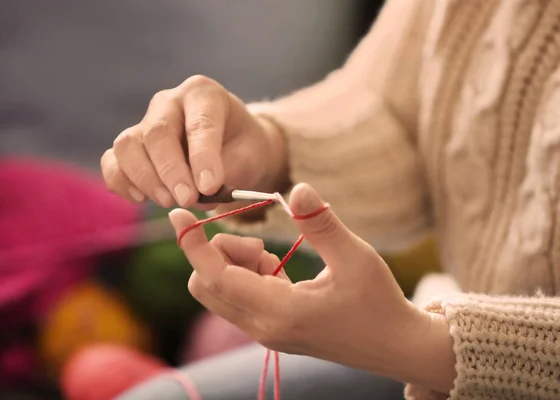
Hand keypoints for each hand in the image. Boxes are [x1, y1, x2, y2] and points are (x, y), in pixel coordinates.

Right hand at [101, 75, 288, 207]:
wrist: (234, 149)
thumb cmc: (243, 149)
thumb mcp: (250, 157)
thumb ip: (227, 171)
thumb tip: (199, 191)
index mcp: (204, 94)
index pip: (200, 123)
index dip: (203, 157)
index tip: (209, 186)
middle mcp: (169, 102)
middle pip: (158, 133)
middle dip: (171, 171)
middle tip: (186, 200)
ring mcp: (145, 122)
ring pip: (128, 145)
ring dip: (145, 178)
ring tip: (167, 201)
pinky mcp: (130, 147)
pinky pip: (113, 161)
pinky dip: (121, 181)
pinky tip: (140, 198)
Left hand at [169, 183, 455, 391]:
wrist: (395, 346)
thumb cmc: (379, 302)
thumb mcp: (355, 257)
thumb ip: (320, 223)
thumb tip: (295, 188)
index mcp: (279, 311)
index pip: (215, 276)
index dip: (192, 243)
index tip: (177, 214)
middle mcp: (263, 327)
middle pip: (206, 285)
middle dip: (219, 254)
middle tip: (261, 242)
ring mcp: (265, 333)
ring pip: (220, 291)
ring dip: (236, 264)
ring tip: (278, 256)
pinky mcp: (271, 330)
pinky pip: (238, 298)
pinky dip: (248, 275)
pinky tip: (281, 269)